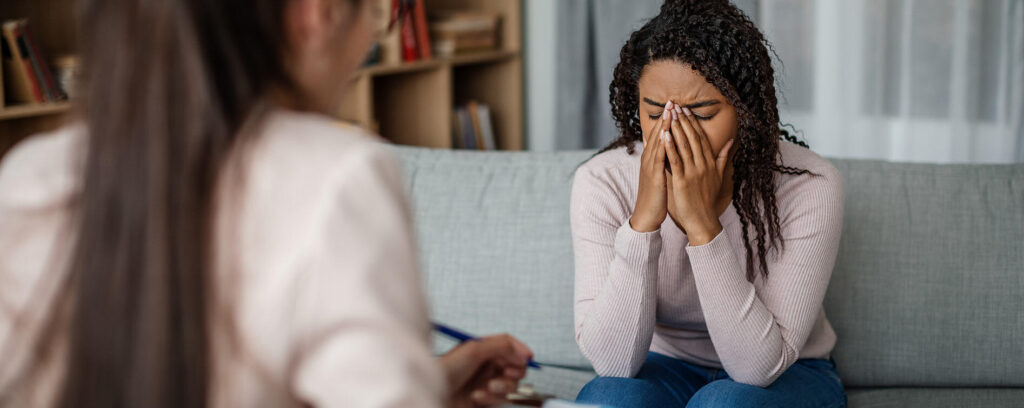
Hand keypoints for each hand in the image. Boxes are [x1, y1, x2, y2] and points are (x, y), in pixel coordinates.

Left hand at [438, 334, 532, 406]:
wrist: (433, 395)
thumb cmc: (446, 370)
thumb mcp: (474, 350)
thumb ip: (502, 347)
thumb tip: (522, 354)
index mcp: (482, 349)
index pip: (508, 345)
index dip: (519, 350)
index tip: (528, 357)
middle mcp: (485, 365)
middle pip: (514, 366)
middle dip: (514, 372)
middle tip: (508, 374)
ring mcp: (485, 383)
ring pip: (510, 385)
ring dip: (501, 387)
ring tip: (487, 388)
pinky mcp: (484, 400)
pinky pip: (500, 400)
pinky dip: (490, 399)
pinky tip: (477, 397)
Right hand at [629, 101, 673, 231]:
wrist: (646, 216)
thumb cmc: (655, 196)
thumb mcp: (658, 175)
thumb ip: (661, 160)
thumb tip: (665, 149)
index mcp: (651, 159)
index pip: (659, 135)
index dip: (665, 119)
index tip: (673, 105)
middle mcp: (648, 160)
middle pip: (656, 134)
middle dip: (665, 117)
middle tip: (672, 101)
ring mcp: (650, 167)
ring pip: (657, 142)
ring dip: (663, 125)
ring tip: (670, 111)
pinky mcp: (653, 176)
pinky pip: (658, 157)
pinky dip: (662, 144)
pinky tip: (666, 134)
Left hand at [662, 103, 734, 245]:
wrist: (703, 220)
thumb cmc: (707, 199)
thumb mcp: (719, 177)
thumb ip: (724, 158)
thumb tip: (731, 141)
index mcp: (710, 163)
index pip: (701, 138)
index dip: (693, 123)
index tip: (687, 110)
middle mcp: (703, 165)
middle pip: (693, 138)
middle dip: (684, 121)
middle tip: (677, 105)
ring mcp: (693, 172)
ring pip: (684, 146)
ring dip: (677, 128)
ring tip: (671, 114)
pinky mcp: (682, 181)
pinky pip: (675, 161)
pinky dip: (670, 147)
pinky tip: (665, 135)